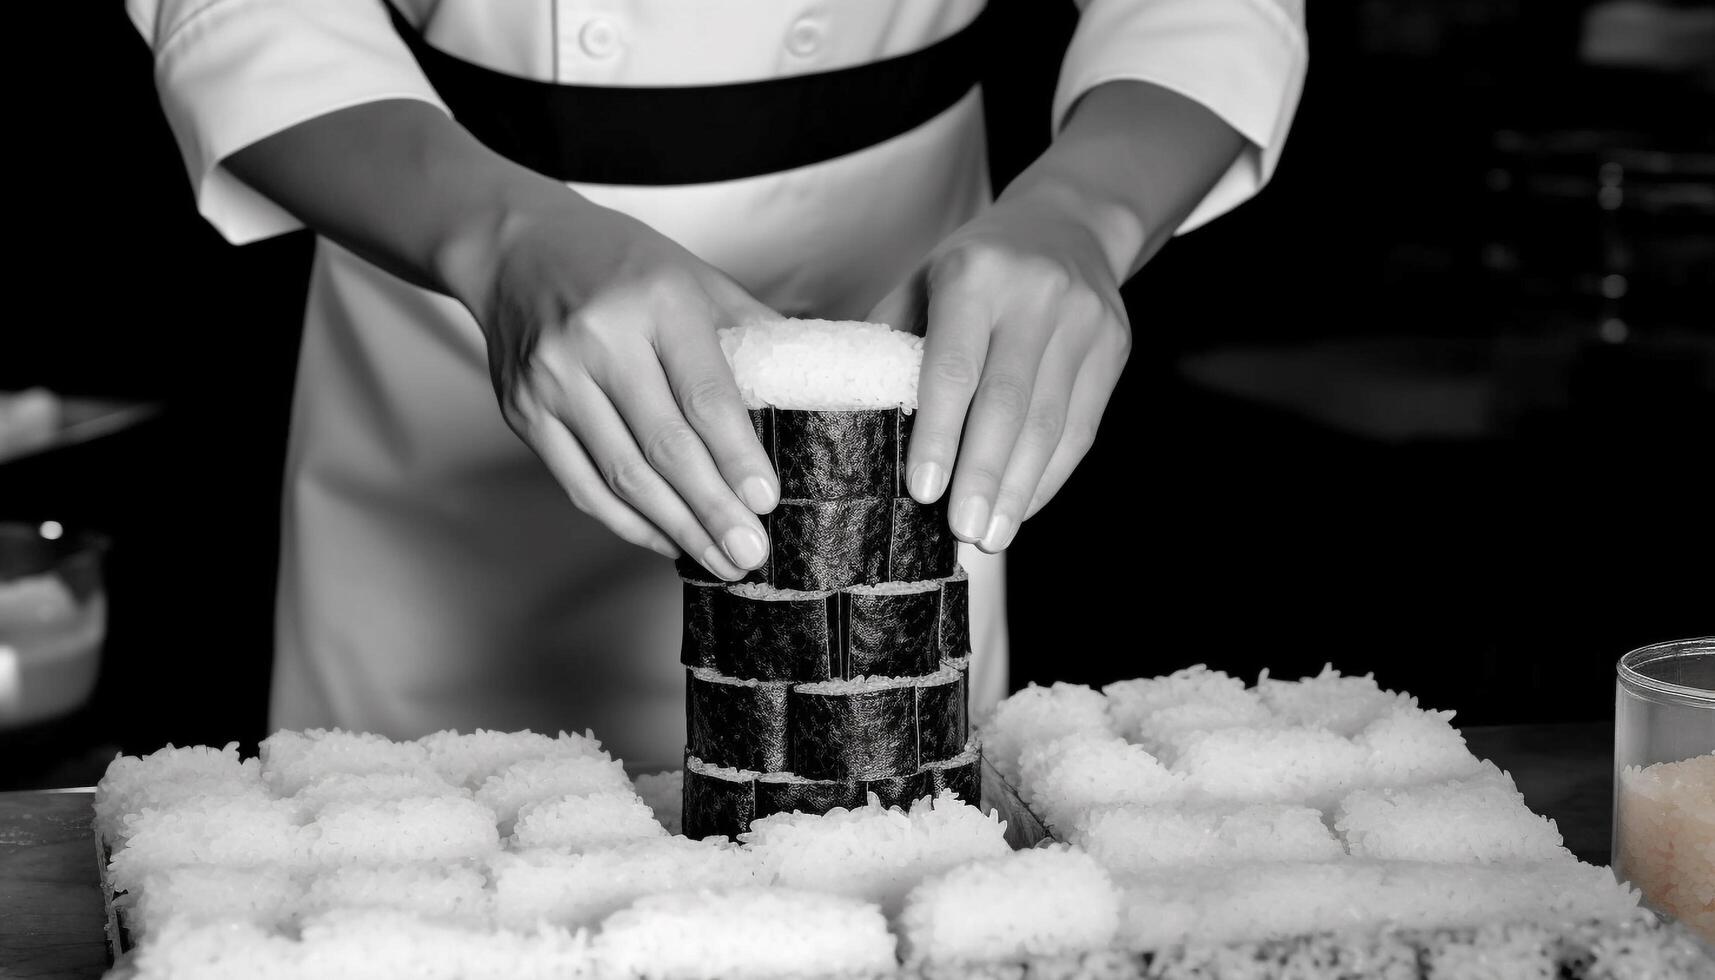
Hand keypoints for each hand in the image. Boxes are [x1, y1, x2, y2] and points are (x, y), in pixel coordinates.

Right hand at [454, 196, 780, 580]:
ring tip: (719, 561)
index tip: (766, 501)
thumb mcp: (694, 275)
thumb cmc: (617, 262)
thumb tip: (810, 384)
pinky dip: (626, 522)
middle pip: (665, 446)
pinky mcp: (523, 412)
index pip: (705, 395)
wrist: (514, 246)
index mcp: (656, 301)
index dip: (737, 456)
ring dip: (676, 528)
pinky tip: (664, 540)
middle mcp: (599, 339)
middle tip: (750, 553)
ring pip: (623, 475)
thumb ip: (750, 329)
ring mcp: (553, 380)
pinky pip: (581, 484)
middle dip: (713, 510)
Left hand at [870, 182, 1131, 552]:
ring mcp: (1084, 322)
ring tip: (993, 536)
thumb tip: (855, 419)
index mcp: (975, 274)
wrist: (1069, 223)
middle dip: (984, 477)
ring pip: (1051, 423)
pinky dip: (1051, 475)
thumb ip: (892, 341)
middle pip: (1008, 404)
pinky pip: (1082, 426)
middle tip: (964, 533)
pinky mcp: (1113, 348)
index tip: (924, 491)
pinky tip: (1025, 506)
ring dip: (1020, 489)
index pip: (955, 367)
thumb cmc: (976, 265)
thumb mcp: (923, 281)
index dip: (939, 434)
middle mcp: (1035, 295)